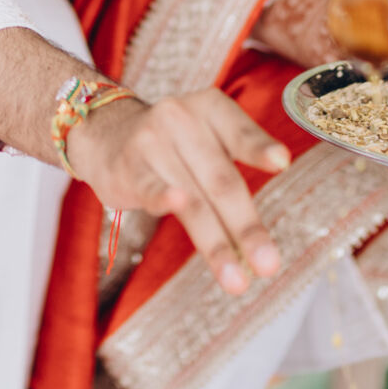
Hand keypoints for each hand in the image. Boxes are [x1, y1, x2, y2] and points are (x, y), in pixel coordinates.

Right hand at [65, 90, 289, 295]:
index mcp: (210, 109)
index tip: (282, 162)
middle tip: (268, 265)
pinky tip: (176, 203)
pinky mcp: (128, 169)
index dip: (259, 147)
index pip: (239, 131)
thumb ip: (239, 168)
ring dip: (216, 244)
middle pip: (221, 180)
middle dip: (247, 226)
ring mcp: (152, 143)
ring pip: (193, 200)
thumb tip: (264, 235)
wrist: (105, 132)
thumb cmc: (173, 143)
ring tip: (236, 280)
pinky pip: (151, 188)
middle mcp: (181, 119)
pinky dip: (164, 196)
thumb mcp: (208, 137)